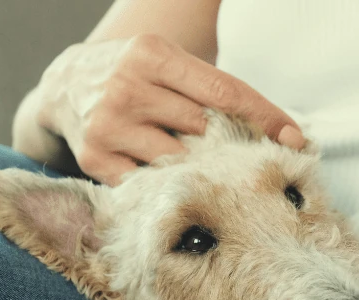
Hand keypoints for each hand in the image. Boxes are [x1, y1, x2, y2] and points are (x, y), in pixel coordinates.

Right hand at [34, 34, 304, 185]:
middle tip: (246, 160)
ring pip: (179, 161)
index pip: (223, 91)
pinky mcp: (95, 159)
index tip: (295, 140)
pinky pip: (149, 183)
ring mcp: (108, 126)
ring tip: (203, 169)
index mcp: (152, 55)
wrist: (63, 85)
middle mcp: (128, 88)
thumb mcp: (168, 64)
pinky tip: (170, 179)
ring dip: (198, 169)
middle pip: (204, 129)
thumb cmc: (136, 77)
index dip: (263, 117)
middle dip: (229, 146)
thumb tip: (282, 131)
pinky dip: (166, 184)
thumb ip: (213, 90)